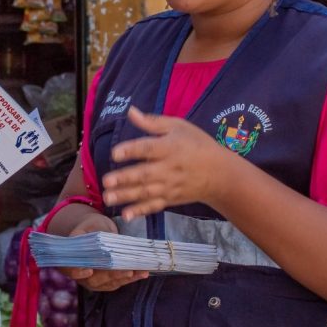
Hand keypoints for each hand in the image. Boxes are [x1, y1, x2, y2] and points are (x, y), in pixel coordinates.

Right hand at [57, 212, 147, 291]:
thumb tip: (108, 241)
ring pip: (107, 283)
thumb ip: (96, 233)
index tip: (89, 270)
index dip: (77, 271)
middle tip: (126, 271)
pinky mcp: (105, 282)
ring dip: (124, 278)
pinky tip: (142, 273)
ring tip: (139, 271)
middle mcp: (79, 273)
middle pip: (93, 279)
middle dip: (111, 275)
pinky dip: (131, 278)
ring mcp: (92, 279)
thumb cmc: (91, 226)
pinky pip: (117, 282)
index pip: (69, 268)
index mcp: (69, 258)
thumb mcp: (91, 224)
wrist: (95, 231)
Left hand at [102, 107, 230, 220]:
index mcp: (170, 147)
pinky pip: (153, 206)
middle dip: (124, 178)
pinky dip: (140, 211)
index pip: (148, 149)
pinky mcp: (170, 199)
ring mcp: (169, 186)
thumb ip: (152, 122)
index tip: (115, 153)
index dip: (131, 150)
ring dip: (126, 196)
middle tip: (106, 181)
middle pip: (144, 174)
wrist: (220, 174)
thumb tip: (130, 111)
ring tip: (108, 198)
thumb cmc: (197, 144)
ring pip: (145, 192)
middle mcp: (169, 168)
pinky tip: (126, 215)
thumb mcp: (179, 127)